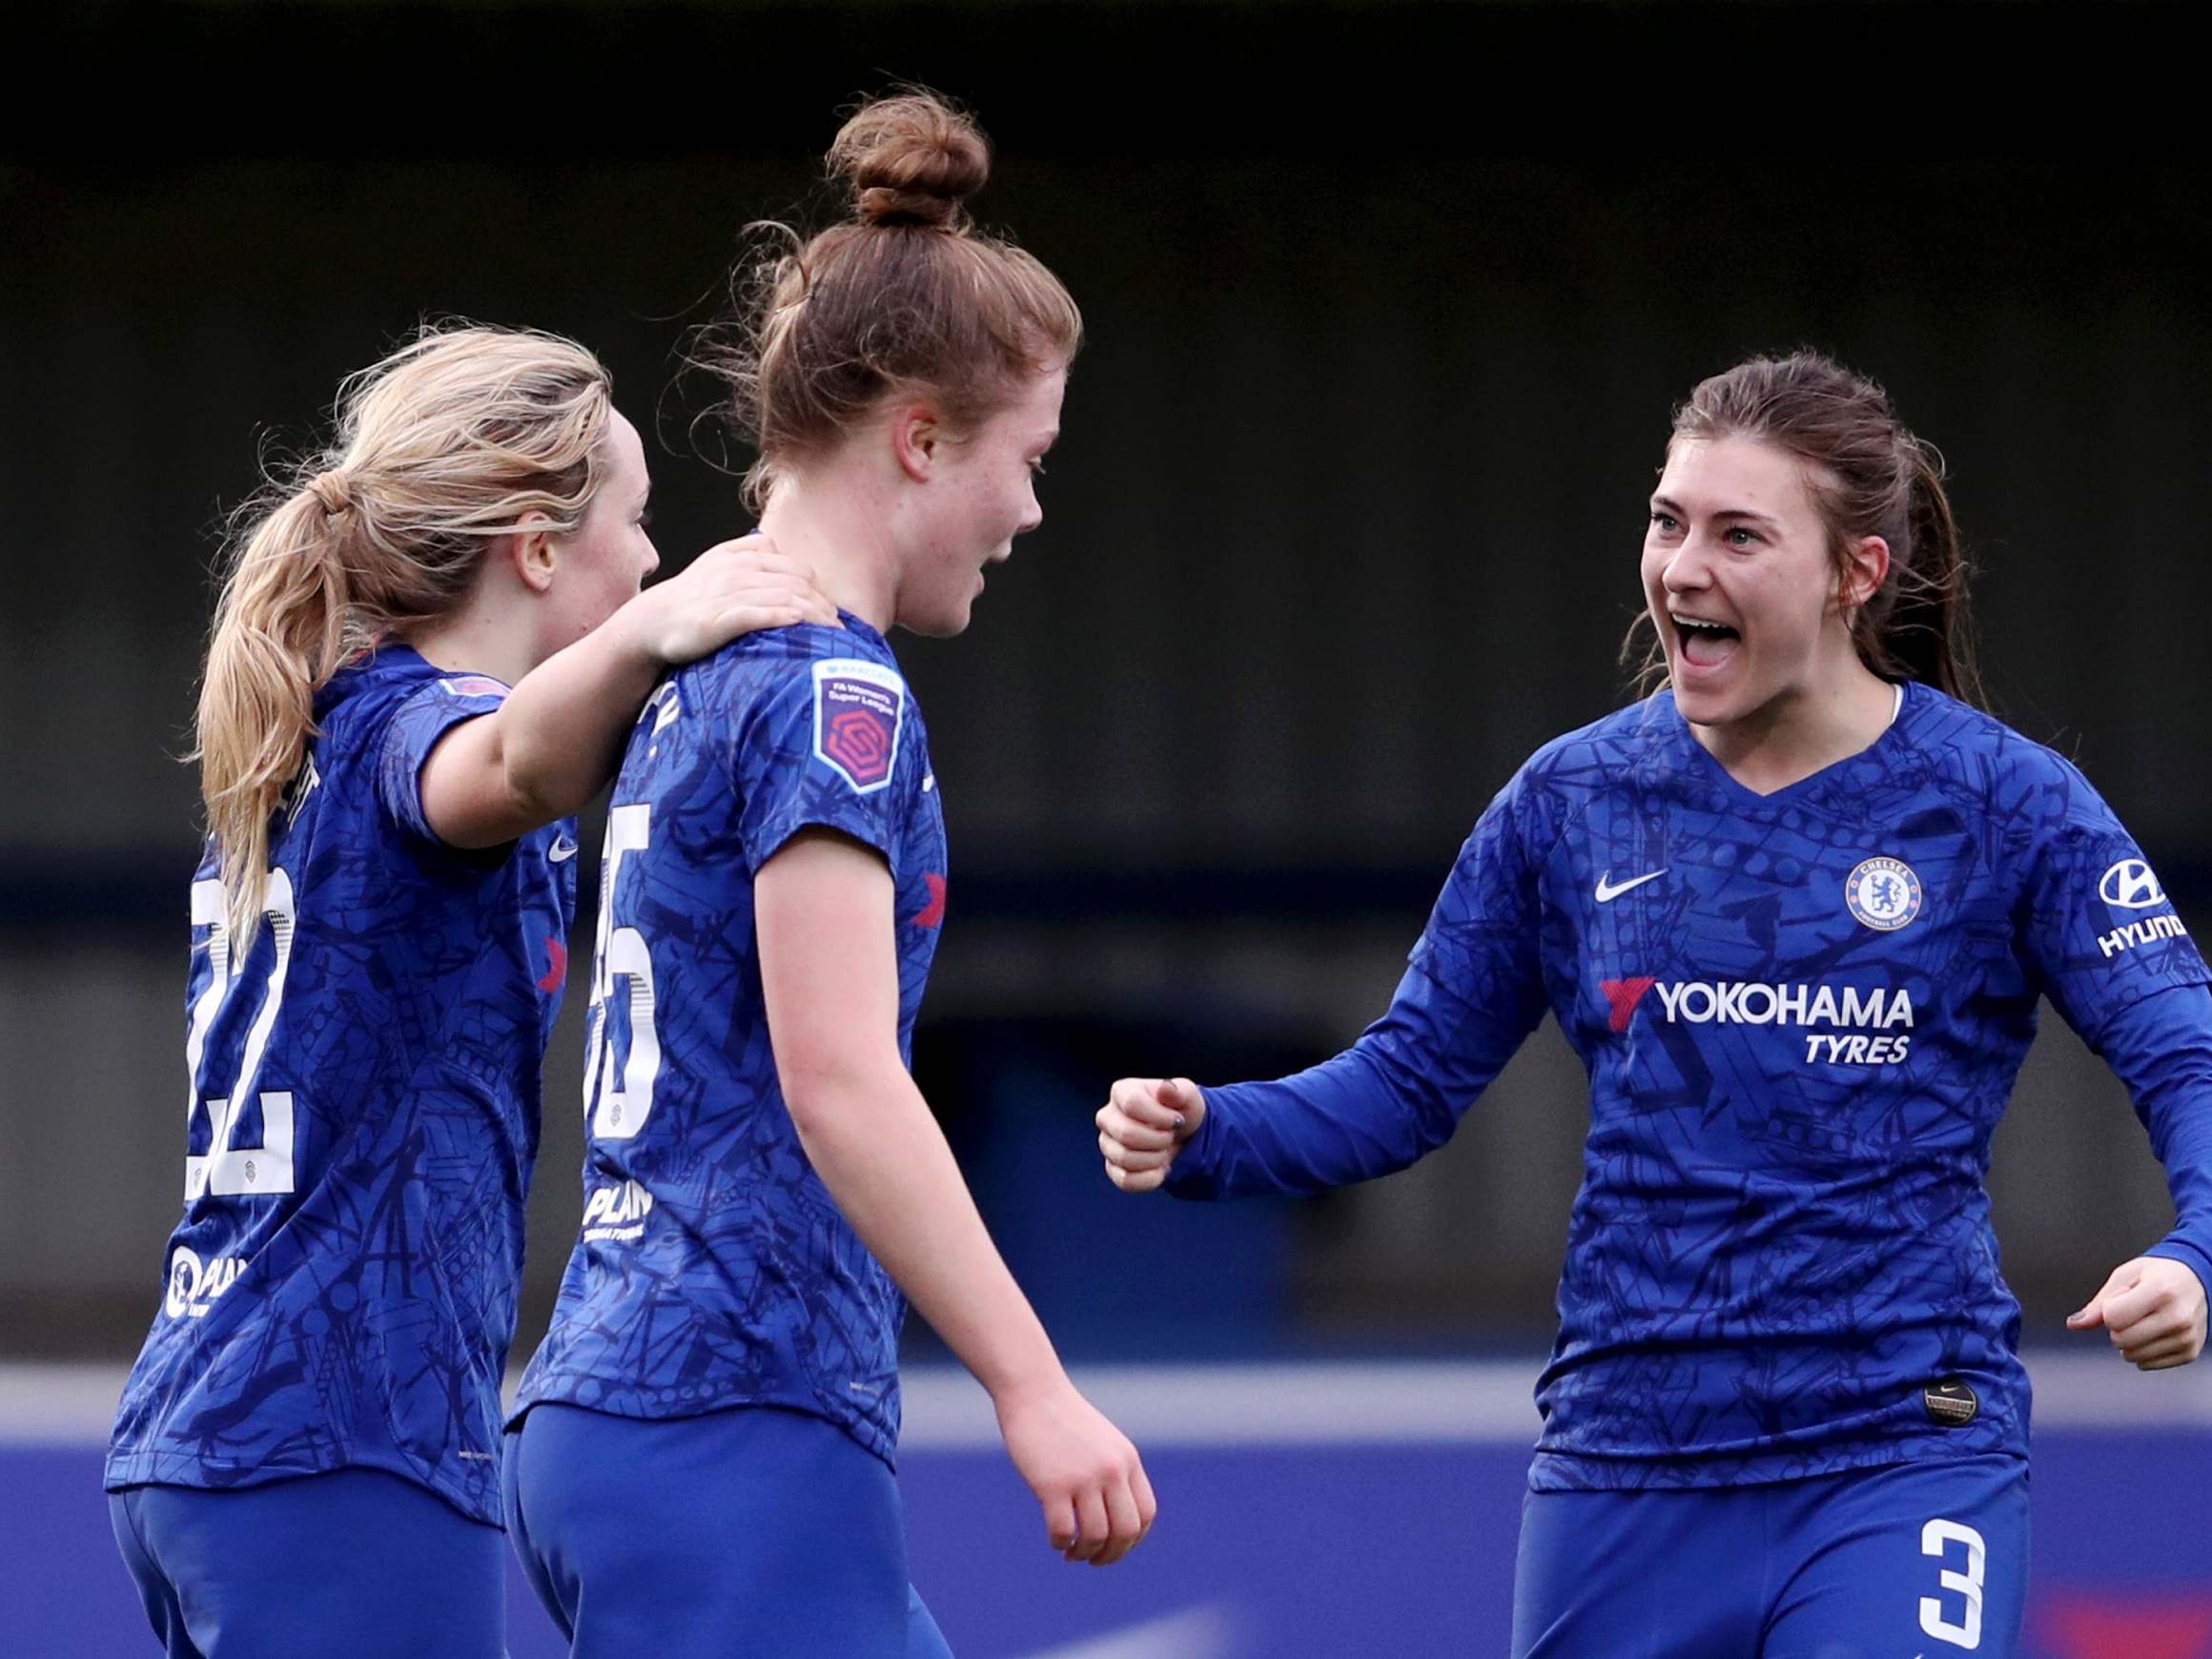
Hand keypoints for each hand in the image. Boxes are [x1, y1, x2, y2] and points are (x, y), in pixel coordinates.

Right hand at [622, 533, 838, 663]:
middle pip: (798, 585)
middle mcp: (740, 571)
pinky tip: (797, 623)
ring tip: (832, 636)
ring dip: (813, 616)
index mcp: (743, 557)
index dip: (819, 591)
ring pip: (784, 598)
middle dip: (823, 607)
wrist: (653, 621)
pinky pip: (756, 614)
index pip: (797, 569)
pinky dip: (780, 617)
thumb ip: (748, 549)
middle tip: (839, 631)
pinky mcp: (719, 619)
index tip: (831, 614)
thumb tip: (776, 546)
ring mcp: (729, 594)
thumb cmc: (691, 596)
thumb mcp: (718, 561)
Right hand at [995, 1378, 1156, 1564]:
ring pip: (1095, 1536)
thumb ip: (1114, 1471)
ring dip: (1084, 1554)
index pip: (1146, 1514)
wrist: (1034, 1392)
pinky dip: (1061, 1544)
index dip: (1133, 1540)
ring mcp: (1083, 1478)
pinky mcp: (1052, 1485)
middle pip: (1126, 1531)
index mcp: (1127, 1460)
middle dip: (1112, 1555)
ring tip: (1071, 1553)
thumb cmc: (1064, 1419)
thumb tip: (1116, 1516)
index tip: (1114, 1546)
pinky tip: (1055, 1541)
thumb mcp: (1102, 1442)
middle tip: (1093, 1559)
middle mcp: (1111, 1470)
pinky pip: (1063, 1531)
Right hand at [1096, 1077, 1204, 1192]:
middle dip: (1159, 1140)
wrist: (1181, 1135)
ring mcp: (1106, 1144)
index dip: (1160, 1117)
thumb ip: (1178, 1091)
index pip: (1132, 1104)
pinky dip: (1149, 1178)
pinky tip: (1161, 1170)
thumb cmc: (1179, 1110)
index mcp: (1121, 1092)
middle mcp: (1107, 1117)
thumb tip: (1165, 1088)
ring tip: (1165, 1150)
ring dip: (1156, 1159)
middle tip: (1170, 1136)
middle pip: (1127, 1134)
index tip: (1176, 1120)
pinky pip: (1125, 1180)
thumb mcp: (1187, 1095)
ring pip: (1125, 1159)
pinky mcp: (1112, 1168)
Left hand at [2066, 1256, 2208, 1369]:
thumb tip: (2074, 1323)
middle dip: (2117, 1327)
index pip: (2113, 1319)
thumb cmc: (2158, 1275)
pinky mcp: (2189, 1353)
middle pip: (2121, 1340)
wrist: (2195, 1280)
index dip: (2109, 1309)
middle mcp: (2178, 1318)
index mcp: (2160, 1292)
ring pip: (2132, 1356)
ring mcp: (2186, 1338)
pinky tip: (2156, 1332)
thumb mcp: (2125, 1276)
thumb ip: (2099, 1303)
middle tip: (2134, 1311)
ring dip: (2130, 1341)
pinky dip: (2143, 1351)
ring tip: (2147, 1320)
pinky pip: (2147, 1364)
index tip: (2123, 1297)